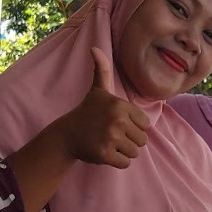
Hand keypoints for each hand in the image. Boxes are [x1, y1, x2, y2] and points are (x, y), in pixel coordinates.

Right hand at [52, 47, 151, 167]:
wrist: (66, 135)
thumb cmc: (87, 113)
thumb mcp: (98, 90)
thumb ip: (102, 69)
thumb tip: (94, 48)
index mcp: (120, 105)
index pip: (145, 125)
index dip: (133, 127)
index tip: (116, 124)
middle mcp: (117, 120)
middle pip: (142, 140)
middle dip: (129, 141)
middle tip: (111, 135)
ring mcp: (110, 137)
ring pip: (135, 152)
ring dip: (123, 152)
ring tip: (108, 143)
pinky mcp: (105, 154)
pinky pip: (125, 163)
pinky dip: (117, 162)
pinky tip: (105, 152)